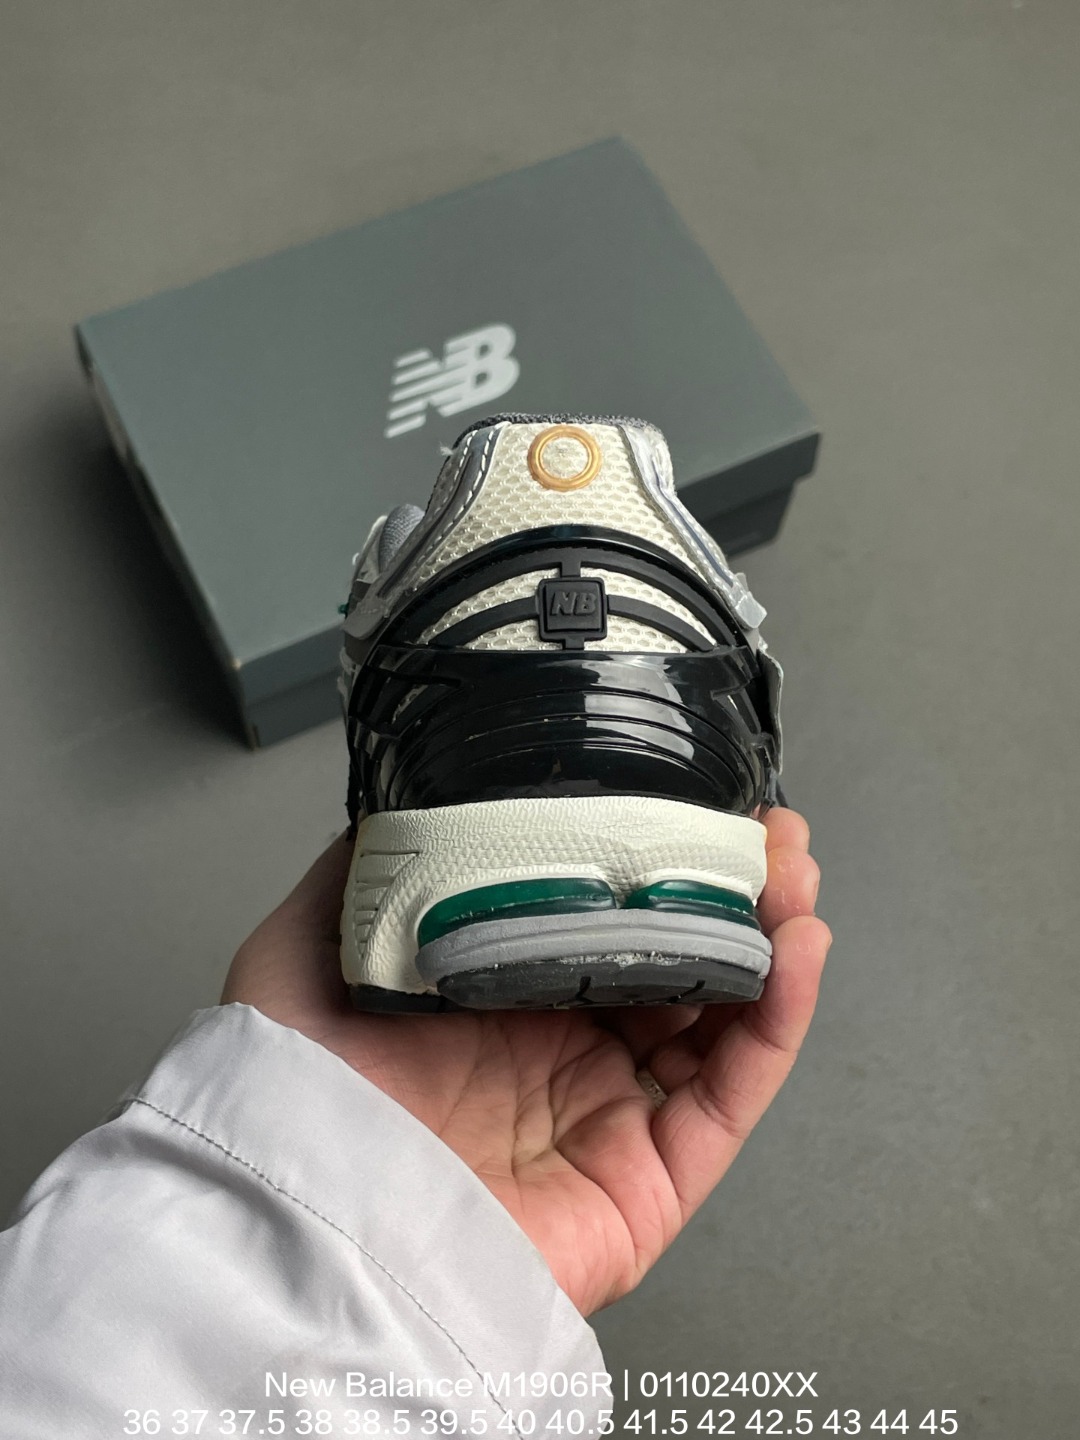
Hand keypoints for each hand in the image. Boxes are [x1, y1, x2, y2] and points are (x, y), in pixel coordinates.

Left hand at [223, 808, 829, 1316]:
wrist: (308, 1225)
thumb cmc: (299, 1101)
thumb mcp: (303, 954)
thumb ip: (359, 879)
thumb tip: (400, 802)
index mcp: (496, 1002)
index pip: (601, 923)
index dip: (652, 864)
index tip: (689, 805)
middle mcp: (561, 1054)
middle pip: (677, 962)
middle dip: (731, 891)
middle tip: (764, 834)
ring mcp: (610, 1115)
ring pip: (720, 1018)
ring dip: (771, 939)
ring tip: (793, 874)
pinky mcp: (651, 1179)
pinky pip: (734, 1092)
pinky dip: (780, 1019)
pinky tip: (797, 949)